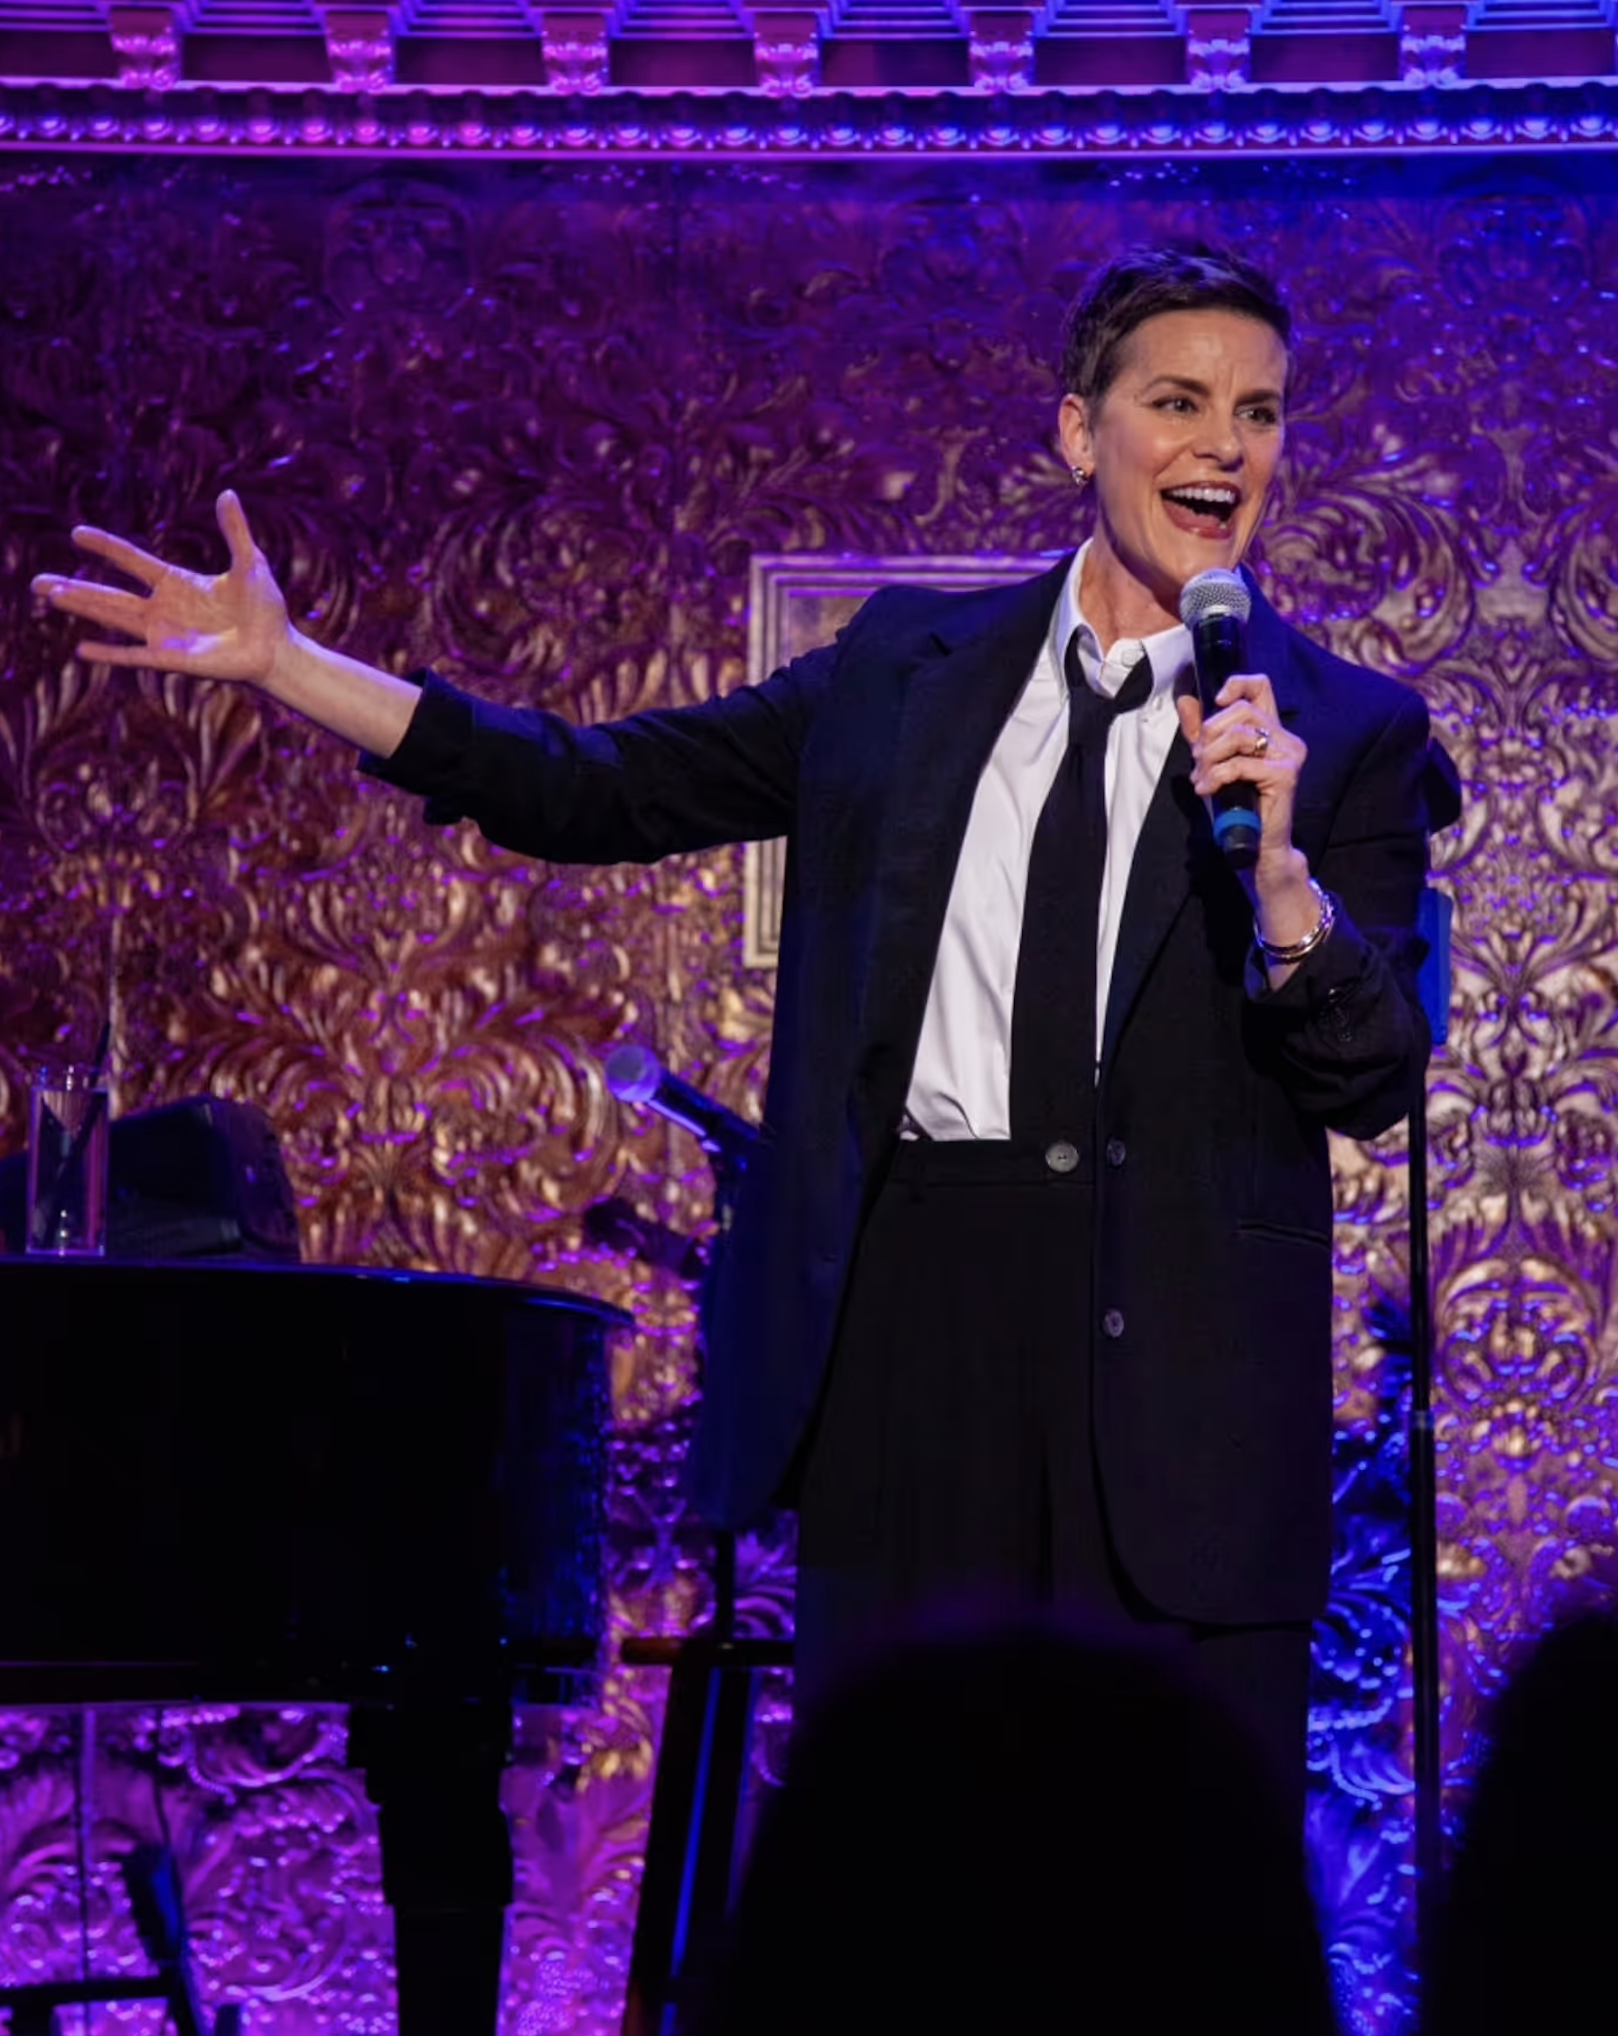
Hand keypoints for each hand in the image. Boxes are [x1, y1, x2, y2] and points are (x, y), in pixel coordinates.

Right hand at [32, 489, 291, 689]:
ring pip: (113, 619)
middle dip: (74, 588)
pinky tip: (83, 649)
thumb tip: (227, 494)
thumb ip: (235, 531)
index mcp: (176, 582)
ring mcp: (165, 634)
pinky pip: (134, 656)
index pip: (132, 560)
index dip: (106, 547)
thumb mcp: (250, 563)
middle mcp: (163, 608)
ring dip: (81, 608)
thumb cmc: (264, 609)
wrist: (277, 648)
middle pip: (109, 595)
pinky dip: (110, 654)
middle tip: (37, 583)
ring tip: (49, 597)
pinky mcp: (173, 659)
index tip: (77, 533)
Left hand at [1177, 672, 1318, 952]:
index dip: (1237, 684)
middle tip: (1198, 761)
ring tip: (1202, 778)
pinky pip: (1241, 764)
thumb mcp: (1213, 763)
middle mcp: (1286, 738)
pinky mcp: (1286, 774)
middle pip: (1242, 710)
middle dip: (1210, 734)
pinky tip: (1208, 790)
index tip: (1216, 700)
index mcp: (1271, 730)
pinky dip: (1217, 776)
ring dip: (1211, 757)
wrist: (1256, 846)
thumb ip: (1201, 732)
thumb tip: (1186, 699)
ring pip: (1240, 735)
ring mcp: (1290, 755)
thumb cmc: (1236, 806)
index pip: (1261, 687)